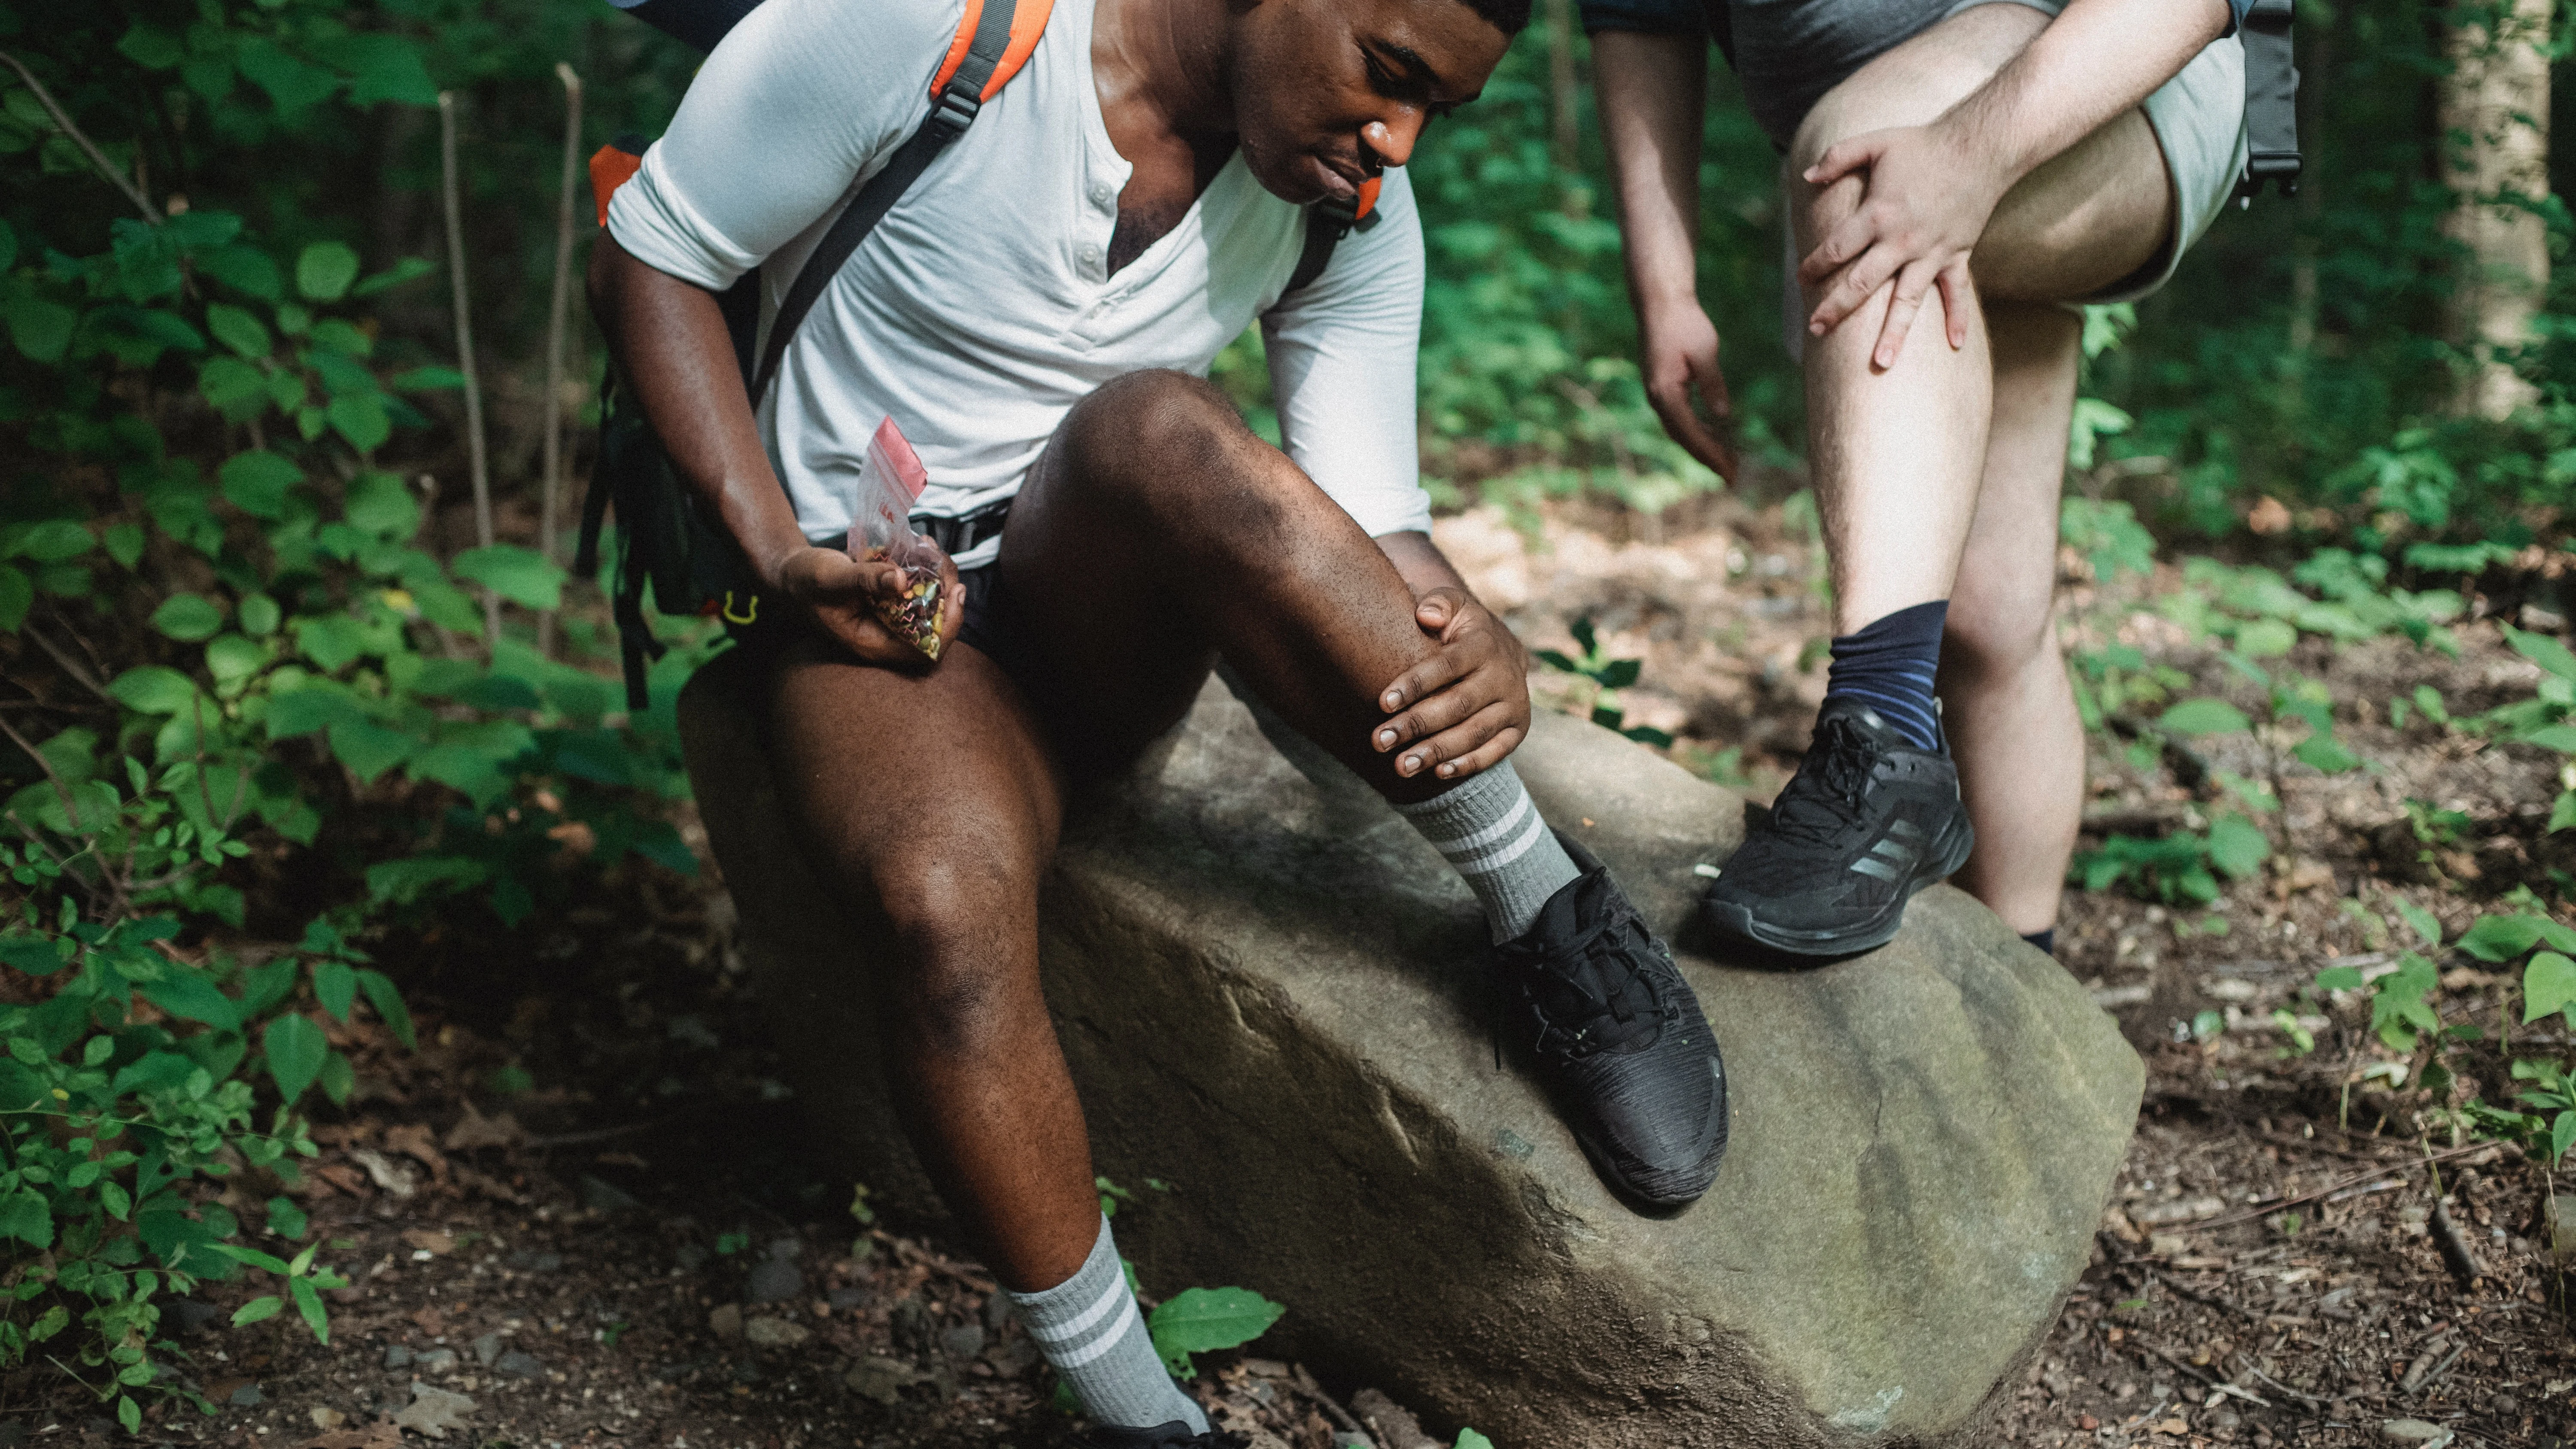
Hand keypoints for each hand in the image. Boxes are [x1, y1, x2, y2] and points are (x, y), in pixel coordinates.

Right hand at [771, 544, 965, 667]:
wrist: (790, 574)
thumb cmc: (805, 581)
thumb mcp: (832, 577)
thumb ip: (865, 579)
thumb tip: (902, 580)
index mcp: (873, 643)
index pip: (926, 650)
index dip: (949, 626)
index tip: (956, 591)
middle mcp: (886, 636)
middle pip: (935, 627)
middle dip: (947, 594)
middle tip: (944, 562)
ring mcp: (889, 619)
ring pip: (930, 606)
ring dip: (938, 578)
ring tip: (931, 547)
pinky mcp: (889, 602)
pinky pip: (917, 591)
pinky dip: (924, 570)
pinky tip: (921, 546)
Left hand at [1370, 588, 1530, 781]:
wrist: (1500, 649)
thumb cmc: (1460, 629)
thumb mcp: (1452, 605)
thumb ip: (1438, 603)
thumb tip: (1426, 615)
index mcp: (1484, 645)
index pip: (1447, 666)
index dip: (1415, 685)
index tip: (1382, 703)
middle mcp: (1504, 677)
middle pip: (1458, 705)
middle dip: (1417, 724)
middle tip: (1379, 741)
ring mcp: (1514, 706)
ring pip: (1474, 733)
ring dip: (1437, 751)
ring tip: (1401, 766)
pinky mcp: (1517, 730)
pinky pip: (1495, 752)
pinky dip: (1468, 764)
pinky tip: (1438, 773)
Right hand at [1638, 300, 1735, 480]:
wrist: (1659, 303)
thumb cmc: (1683, 323)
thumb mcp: (1705, 351)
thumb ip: (1712, 384)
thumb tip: (1722, 415)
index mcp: (1666, 393)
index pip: (1691, 434)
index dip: (1711, 455)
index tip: (1730, 471)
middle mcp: (1657, 398)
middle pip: (1684, 438)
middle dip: (1708, 458)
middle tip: (1733, 475)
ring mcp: (1657, 394)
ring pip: (1681, 430)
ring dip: (1703, 446)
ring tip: (1727, 460)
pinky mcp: (1662, 387)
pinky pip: (1680, 418)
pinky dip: (1696, 431)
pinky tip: (1714, 434)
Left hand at [1796, 120, 2009, 367]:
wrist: (1981, 146)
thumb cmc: (1923, 144)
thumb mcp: (1875, 142)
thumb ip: (1838, 157)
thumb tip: (1807, 176)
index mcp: (1878, 215)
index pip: (1837, 248)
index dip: (1815, 265)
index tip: (1801, 278)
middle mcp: (1902, 241)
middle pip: (1862, 283)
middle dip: (1836, 308)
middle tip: (1816, 331)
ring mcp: (1931, 252)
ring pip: (1908, 300)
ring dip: (1894, 333)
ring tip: (1880, 363)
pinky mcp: (1957, 255)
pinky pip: (1957, 292)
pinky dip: (1958, 318)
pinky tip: (1955, 345)